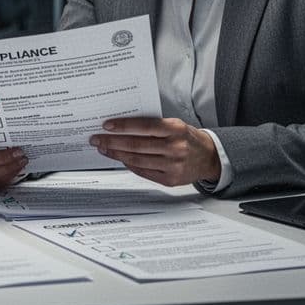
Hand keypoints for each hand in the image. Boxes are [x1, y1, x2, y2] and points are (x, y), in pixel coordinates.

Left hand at [90, 117, 220, 186]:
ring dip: (116, 155)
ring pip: (137, 160)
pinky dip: (129, 165)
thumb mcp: (175, 125)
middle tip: (96, 139)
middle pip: (136, 145)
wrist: (208, 157)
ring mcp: (173, 165)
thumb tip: (122, 127)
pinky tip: (120, 159)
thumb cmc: (187, 137)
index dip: (123, 126)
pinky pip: (143, 172)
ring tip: (104, 149)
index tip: (107, 126)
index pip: (144, 126)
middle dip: (112, 142)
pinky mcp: (170, 180)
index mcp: (176, 129)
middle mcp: (175, 147)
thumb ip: (153, 126)